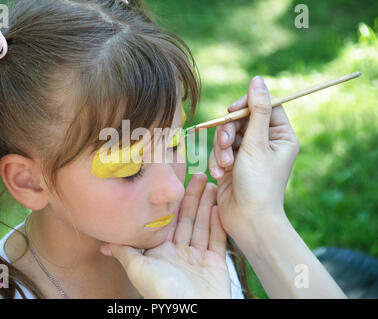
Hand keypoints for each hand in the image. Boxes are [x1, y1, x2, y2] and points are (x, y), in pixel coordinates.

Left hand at [99, 173, 230, 298]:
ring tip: (210, 184)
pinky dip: (218, 224)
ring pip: (202, 225)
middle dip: (192, 197)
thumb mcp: (137, 268)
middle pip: (187, 219)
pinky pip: (217, 239)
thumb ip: (124, 252)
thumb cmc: (161, 291)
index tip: (177, 183)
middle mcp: (180, 252)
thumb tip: (103, 244)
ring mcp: (198, 257)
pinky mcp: (215, 263)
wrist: (191, 311)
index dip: (173, 203)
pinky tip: (219, 206)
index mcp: (162, 252)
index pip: (168, 221)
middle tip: (197, 175)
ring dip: (206, 205)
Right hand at [208, 76, 299, 237]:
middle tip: (226, 144)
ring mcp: (248, 155)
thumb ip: (256, 110)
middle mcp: (265, 144)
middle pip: (242, 120)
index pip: (265, 106)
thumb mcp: (256, 143)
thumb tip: (257, 80)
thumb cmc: (258, 183)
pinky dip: (218, 161)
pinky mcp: (233, 165)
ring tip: (225, 166)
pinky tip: (221, 176)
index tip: (232, 110)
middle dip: (229, 132)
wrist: (247, 220)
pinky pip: (220, 151)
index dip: (247, 105)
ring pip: (227, 135)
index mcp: (280, 137)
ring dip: (221, 149)